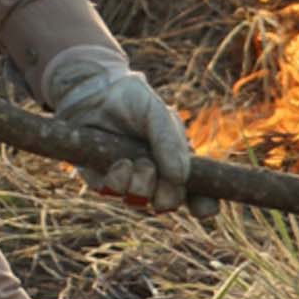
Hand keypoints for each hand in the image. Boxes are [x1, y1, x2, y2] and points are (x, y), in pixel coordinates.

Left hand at [41, 47, 216, 216]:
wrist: (92, 89)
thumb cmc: (130, 99)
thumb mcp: (158, 114)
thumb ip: (170, 143)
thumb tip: (179, 178)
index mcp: (174, 160)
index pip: (195, 192)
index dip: (204, 205)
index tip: (207, 209)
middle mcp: (152, 175)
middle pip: (168, 203)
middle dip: (169, 197)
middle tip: (167, 181)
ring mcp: (126, 179)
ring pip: (140, 201)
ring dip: (144, 185)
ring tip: (140, 162)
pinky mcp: (100, 178)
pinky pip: (111, 192)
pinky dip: (120, 181)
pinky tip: (121, 163)